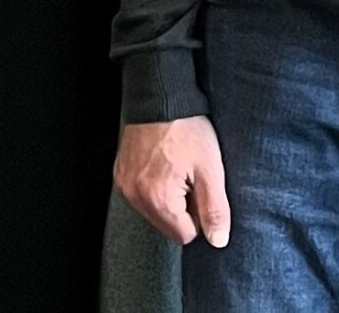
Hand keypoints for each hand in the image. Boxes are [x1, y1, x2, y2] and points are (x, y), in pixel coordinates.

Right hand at [115, 117, 229, 247]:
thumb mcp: (210, 170)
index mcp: (157, 198)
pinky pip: (142, 195)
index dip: (199, 215)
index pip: (185, 235)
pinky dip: (154, 187)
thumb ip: (215, 210)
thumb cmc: (187, 130)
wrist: (160, 98)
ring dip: (168, 198)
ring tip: (175, 168)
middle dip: (182, 208)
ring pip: (155, 211)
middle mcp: (135, 196)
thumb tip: (218, 240)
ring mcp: (124, 184)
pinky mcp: (120, 174)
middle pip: (167, 225)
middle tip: (188, 176)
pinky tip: (162, 164)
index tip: (199, 188)